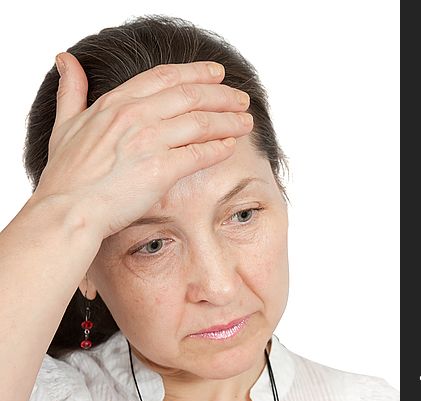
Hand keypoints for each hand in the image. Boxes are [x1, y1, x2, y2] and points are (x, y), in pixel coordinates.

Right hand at [32, 53, 252, 239]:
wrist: (67, 211)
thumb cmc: (65, 176)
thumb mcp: (64, 124)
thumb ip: (71, 91)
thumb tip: (66, 61)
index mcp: (116, 103)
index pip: (165, 77)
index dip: (196, 73)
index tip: (217, 74)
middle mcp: (135, 116)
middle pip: (191, 95)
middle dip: (222, 95)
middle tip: (241, 99)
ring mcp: (149, 141)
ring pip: (200, 122)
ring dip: (228, 120)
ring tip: (246, 121)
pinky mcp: (160, 170)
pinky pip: (199, 154)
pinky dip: (219, 148)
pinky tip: (231, 147)